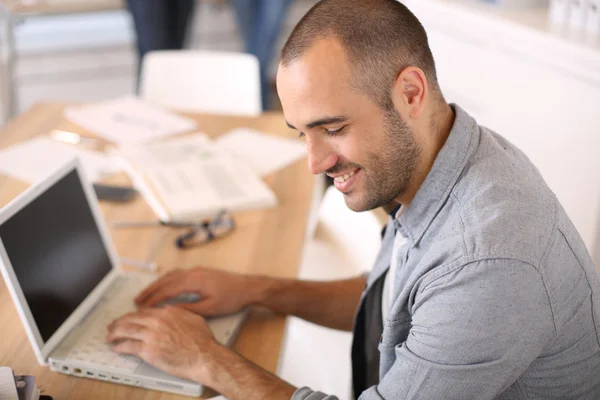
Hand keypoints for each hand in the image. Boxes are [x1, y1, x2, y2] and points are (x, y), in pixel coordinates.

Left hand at [107, 306, 224, 383]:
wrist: (204, 356)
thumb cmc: (202, 341)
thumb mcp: (193, 318)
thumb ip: (180, 313)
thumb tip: (173, 312)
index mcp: (168, 312)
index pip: (144, 311)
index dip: (134, 315)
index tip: (129, 318)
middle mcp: (157, 321)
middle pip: (131, 318)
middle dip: (119, 322)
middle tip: (113, 325)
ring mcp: (151, 335)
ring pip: (126, 330)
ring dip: (115, 333)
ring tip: (110, 336)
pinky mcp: (148, 350)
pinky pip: (128, 346)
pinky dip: (120, 346)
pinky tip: (117, 347)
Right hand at [135, 267, 261, 316]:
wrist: (248, 287)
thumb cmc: (232, 298)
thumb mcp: (209, 308)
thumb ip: (188, 309)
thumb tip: (171, 311)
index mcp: (194, 281)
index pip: (167, 289)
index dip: (153, 299)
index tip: (142, 307)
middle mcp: (193, 272)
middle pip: (165, 280)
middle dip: (150, 290)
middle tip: (137, 301)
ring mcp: (197, 271)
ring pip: (171, 276)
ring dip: (157, 284)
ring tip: (146, 295)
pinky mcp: (201, 272)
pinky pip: (178, 274)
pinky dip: (167, 280)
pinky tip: (164, 286)